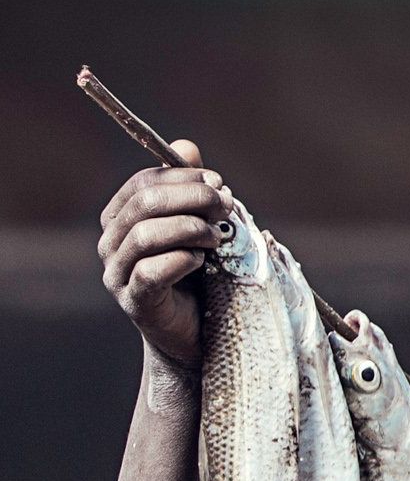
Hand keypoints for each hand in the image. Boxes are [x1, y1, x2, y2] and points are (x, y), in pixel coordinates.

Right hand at [97, 154, 228, 373]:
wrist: (198, 333)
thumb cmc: (201, 275)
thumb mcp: (201, 226)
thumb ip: (191, 188)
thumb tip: (186, 146)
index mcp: (122, 218)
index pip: (144, 182)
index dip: (183, 178)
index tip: (220, 183)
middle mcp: (111, 243)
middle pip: (144, 204)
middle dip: (192, 198)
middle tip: (227, 206)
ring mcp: (117, 274)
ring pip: (145, 235)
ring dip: (190, 229)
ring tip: (217, 238)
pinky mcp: (134, 301)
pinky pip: (150, 272)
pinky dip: (181, 261)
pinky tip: (202, 262)